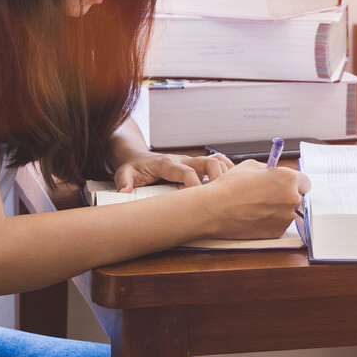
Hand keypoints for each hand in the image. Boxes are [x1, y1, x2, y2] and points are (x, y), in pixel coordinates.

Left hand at [113, 150, 234, 191]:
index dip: (195, 184)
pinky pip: (216, 162)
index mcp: (166, 163)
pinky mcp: (195, 165)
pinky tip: (231, 184)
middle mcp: (182, 160)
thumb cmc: (132, 167)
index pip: (186, 172)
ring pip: (215, 160)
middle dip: (217, 176)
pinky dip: (226, 170)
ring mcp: (190, 161)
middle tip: (222, 195)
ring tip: (232, 189)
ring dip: (225, 172)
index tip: (201, 199)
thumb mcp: (124, 173)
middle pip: (207, 162)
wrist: (136, 157)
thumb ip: (124, 182)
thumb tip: (124, 194)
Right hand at [197, 160, 311, 239]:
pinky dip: (271, 221)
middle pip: (298, 197)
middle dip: (286, 195)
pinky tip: (254, 215)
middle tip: (268, 195)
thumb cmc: (230, 186)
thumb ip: (269, 169)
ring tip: (256, 205)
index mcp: (288, 178)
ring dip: (278, 209)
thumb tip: (275, 172)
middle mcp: (291, 198)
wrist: (215, 209)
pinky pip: (279, 224)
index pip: (305, 182)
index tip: (287, 184)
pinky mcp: (277, 232)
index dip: (294, 182)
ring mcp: (285, 217)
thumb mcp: (250, 166)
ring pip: (288, 212)